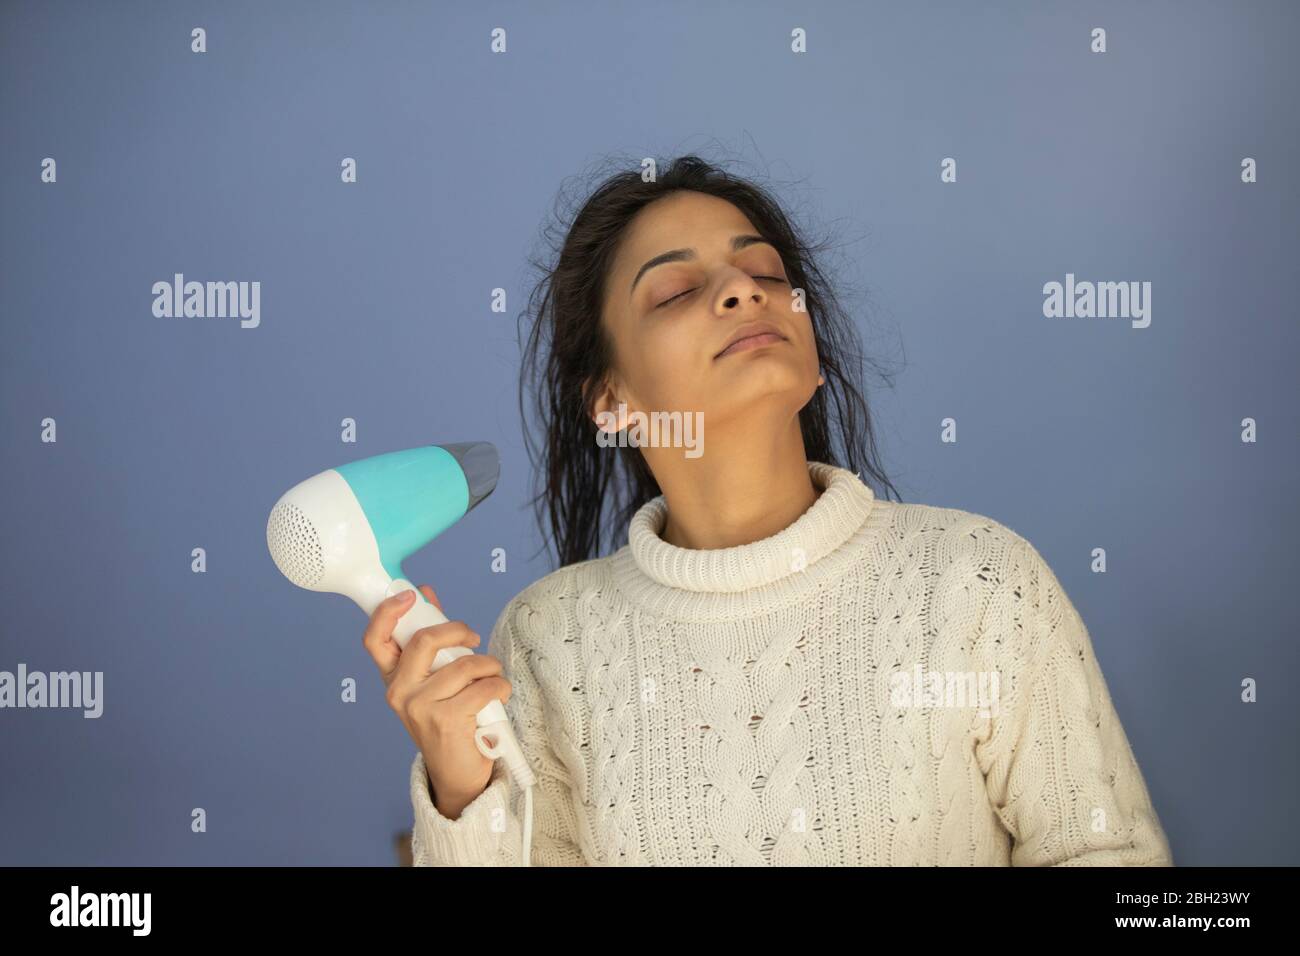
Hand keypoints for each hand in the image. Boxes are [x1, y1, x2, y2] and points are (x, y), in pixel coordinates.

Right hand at [361, 586, 512, 818]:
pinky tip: (498, 695)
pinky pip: (483, 686)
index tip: (410, 595)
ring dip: (489, 666)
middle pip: (425, 640)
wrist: (456, 773)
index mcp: (392, 678)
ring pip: (465, 664)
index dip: (388, 612)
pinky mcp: (446, 720)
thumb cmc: (448, 719)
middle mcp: (399, 692)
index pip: (375, 640)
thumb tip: (425, 593)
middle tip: (474, 638)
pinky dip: (499, 686)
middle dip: (458, 630)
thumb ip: (430, 640)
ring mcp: (420, 708)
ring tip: (492, 677)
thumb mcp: (433, 679)